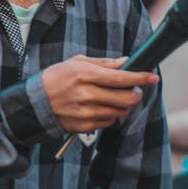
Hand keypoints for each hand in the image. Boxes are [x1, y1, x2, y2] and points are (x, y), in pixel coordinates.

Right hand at [42, 55, 157, 134]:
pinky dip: (110, 115)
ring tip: (116, 99)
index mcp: (84, 74)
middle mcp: (85, 94)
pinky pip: (108, 122)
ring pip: (119, 112)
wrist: (35, 102)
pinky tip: (101, 108)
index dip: (139, 78)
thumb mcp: (77, 62)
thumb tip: (126, 62)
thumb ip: (103, 63)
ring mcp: (84, 112)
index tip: (152, 77)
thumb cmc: (57, 77)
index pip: (120, 77)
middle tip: (135, 91)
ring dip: (123, 106)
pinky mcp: (83, 126)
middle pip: (124, 98)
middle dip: (135, 94)